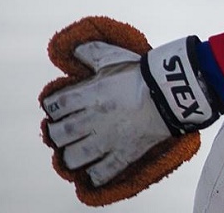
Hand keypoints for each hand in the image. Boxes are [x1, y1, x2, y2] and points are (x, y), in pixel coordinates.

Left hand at [43, 36, 222, 187]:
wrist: (171, 91)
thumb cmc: (141, 72)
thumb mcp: (114, 56)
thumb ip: (91, 51)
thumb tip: (72, 48)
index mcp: (88, 94)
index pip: (55, 105)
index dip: (52, 107)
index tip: (57, 107)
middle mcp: (92, 119)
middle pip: (60, 134)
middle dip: (57, 133)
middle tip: (62, 131)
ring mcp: (107, 139)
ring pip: (75, 157)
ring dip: (70, 156)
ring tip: (74, 153)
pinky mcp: (123, 154)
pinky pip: (102, 173)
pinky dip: (95, 175)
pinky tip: (93, 172)